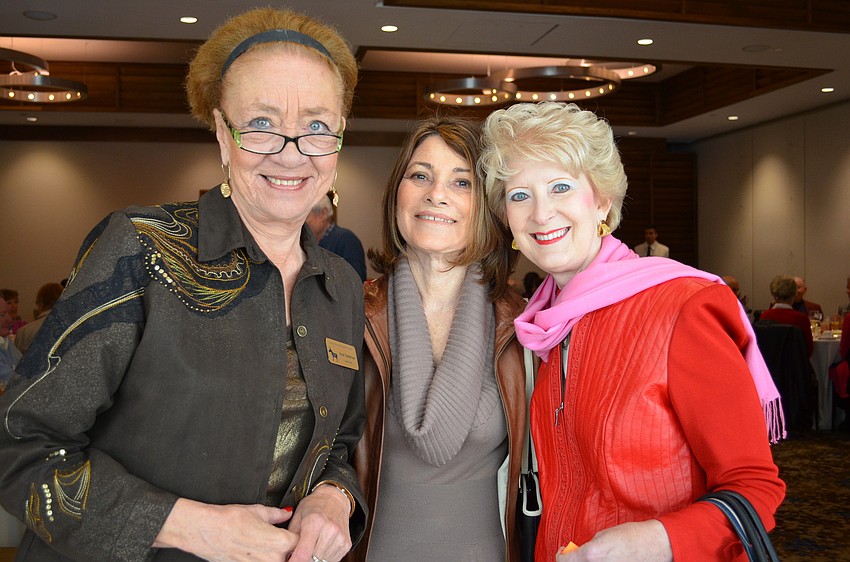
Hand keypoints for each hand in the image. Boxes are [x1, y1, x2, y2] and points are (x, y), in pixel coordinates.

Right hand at [154, 498, 296, 560]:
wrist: (206, 531)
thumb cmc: (229, 519)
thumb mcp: (258, 511)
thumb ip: (277, 514)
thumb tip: (286, 513)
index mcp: (280, 542)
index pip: (302, 542)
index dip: (300, 536)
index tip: (296, 532)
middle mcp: (273, 559)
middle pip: (293, 557)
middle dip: (290, 550)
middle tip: (281, 541)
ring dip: (277, 556)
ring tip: (265, 545)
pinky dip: (264, 559)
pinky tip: (256, 552)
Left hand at [286, 484, 352, 561]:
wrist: (335, 498)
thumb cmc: (314, 506)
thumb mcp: (297, 517)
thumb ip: (291, 538)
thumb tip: (287, 556)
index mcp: (315, 522)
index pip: (304, 553)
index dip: (294, 561)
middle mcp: (330, 530)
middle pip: (313, 560)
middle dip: (304, 559)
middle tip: (299, 552)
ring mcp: (340, 538)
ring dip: (315, 559)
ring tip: (310, 548)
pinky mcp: (346, 544)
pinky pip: (332, 560)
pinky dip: (324, 558)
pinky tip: (320, 548)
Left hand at [555, 520, 671, 561]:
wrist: (655, 545)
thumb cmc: (633, 536)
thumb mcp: (603, 535)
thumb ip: (588, 547)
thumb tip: (579, 554)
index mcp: (591, 554)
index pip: (564, 561)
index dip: (560, 555)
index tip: (563, 551)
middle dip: (573, 560)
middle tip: (574, 555)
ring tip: (594, 557)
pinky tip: (604, 561)